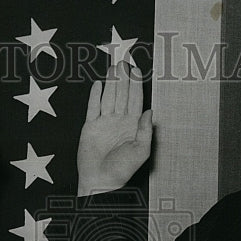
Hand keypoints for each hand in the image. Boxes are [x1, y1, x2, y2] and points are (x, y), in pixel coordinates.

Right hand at [77, 61, 152, 196]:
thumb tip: (150, 110)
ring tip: (113, 67)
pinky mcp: (90, 127)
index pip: (135, 100)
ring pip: (108, 97)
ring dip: (110, 82)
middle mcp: (118, 121)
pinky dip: (94, 96)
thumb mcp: (141, 150)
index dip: (136, 85)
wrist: (101, 180)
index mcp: (132, 126)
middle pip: (122, 94)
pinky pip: (92, 108)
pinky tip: (97, 84)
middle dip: (123, 78)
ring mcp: (104, 123)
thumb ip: (145, 130)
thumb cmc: (122, 169)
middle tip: (124, 61)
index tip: (136, 70)